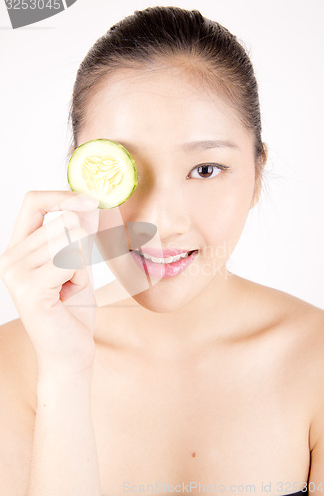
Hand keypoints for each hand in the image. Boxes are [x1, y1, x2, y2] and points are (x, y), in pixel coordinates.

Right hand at [0, 190, 99, 376]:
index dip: (63, 196)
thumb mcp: (78, 262)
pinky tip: (69, 296)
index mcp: (18, 248)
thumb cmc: (72, 309)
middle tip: (73, 278)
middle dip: (82, 249)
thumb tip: (88, 201)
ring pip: (70, 240)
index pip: (33, 202)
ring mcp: (16, 273)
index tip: (91, 200)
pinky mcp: (29, 289)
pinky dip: (80, 277)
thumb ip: (79, 232)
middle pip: (62, 221)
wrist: (70, 351)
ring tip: (69, 288)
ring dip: (81, 266)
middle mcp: (10, 258)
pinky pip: (70, 261)